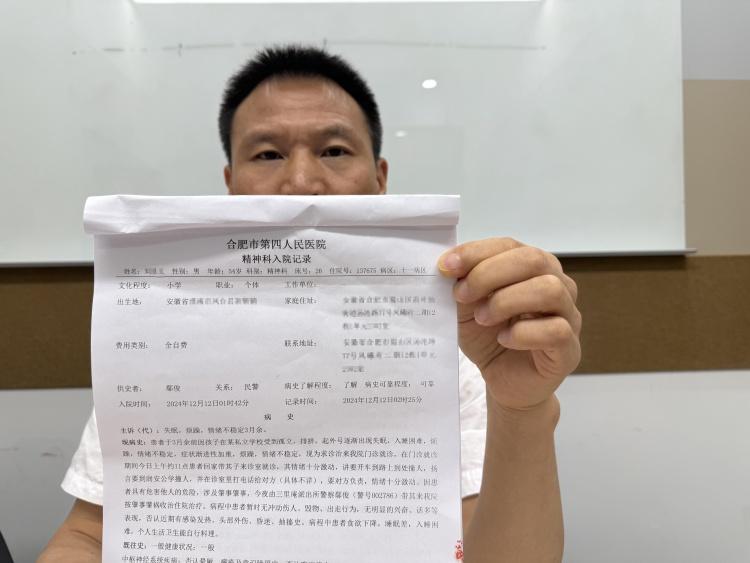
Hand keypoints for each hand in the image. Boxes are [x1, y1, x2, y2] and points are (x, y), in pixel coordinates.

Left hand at [439, 238, 580, 411]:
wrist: (502, 380)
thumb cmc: (489, 338)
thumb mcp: (466, 307)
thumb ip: (461, 284)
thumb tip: (448, 265)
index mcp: (533, 268)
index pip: (510, 245)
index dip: (477, 252)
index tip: (446, 266)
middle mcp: (557, 285)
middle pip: (533, 260)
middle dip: (489, 274)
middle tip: (462, 295)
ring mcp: (568, 316)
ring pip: (549, 290)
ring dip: (507, 301)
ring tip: (483, 318)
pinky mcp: (569, 348)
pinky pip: (556, 330)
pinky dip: (524, 333)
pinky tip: (504, 339)